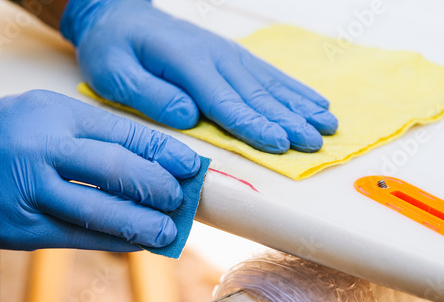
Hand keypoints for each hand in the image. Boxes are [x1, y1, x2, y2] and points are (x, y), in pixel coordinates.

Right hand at [0, 90, 199, 250]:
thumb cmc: (11, 134)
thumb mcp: (50, 114)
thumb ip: (95, 132)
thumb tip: (152, 159)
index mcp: (56, 115)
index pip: (123, 133)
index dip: (163, 152)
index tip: (191, 165)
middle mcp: (43, 150)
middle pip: (115, 170)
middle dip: (156, 186)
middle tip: (180, 197)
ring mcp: (31, 191)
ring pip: (98, 211)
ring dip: (141, 224)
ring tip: (169, 230)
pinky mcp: (24, 228)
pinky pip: (78, 237)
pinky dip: (114, 241)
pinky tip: (138, 243)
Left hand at [60, 0, 337, 153]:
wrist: (121, 16)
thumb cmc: (114, 50)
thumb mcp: (115, 74)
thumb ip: (150, 95)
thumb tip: (188, 115)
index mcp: (187, 63)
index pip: (225, 101)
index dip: (254, 124)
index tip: (282, 144)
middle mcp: (216, 57)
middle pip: (257, 95)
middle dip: (289, 121)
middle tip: (316, 143)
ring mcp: (228, 54)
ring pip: (271, 84)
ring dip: (300, 106)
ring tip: (328, 124)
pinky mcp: (233, 57)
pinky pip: (269, 73)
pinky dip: (294, 89)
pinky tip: (315, 100)